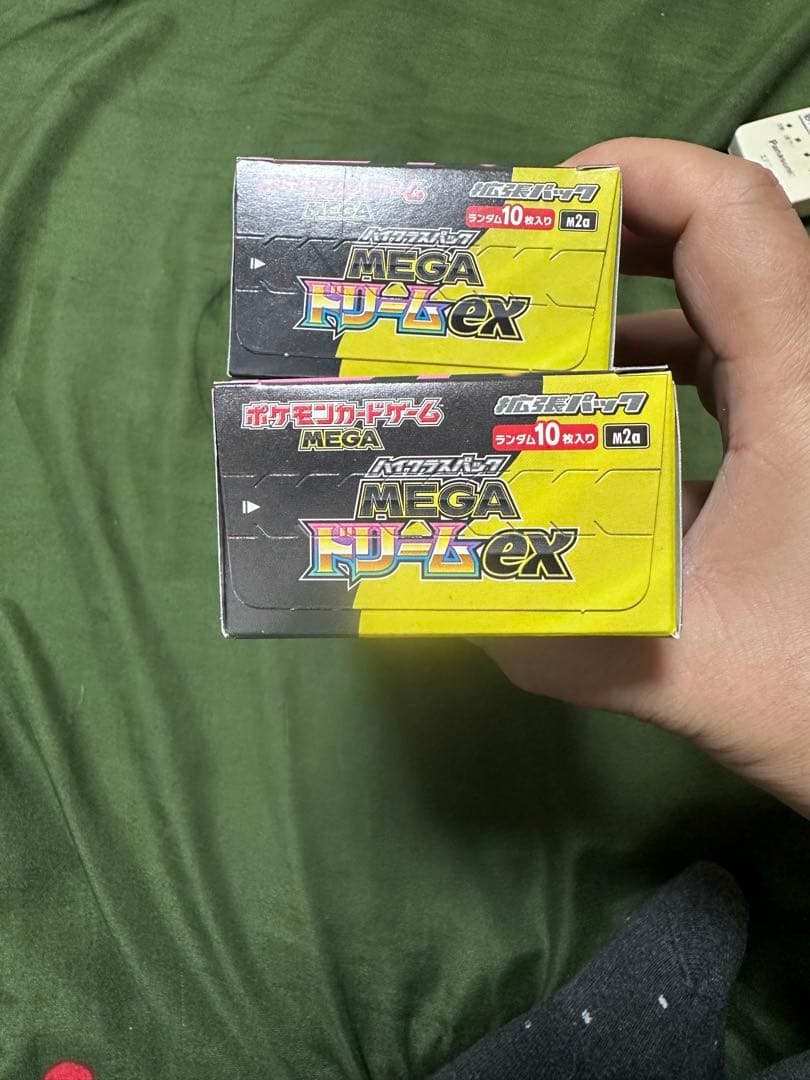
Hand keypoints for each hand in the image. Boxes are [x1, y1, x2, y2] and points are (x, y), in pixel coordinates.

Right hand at [483, 137, 809, 816]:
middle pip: (727, 238)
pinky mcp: (805, 434)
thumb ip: (546, 634)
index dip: (636, 173)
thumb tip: (446, 594)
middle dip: (613, 231)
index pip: (730, 215)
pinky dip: (668, 355)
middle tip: (515, 268)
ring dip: (635, 298)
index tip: (536, 209)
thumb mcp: (668, 669)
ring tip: (540, 331)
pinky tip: (602, 407)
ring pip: (732, 298)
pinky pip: (739, 357)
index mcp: (797, 389)